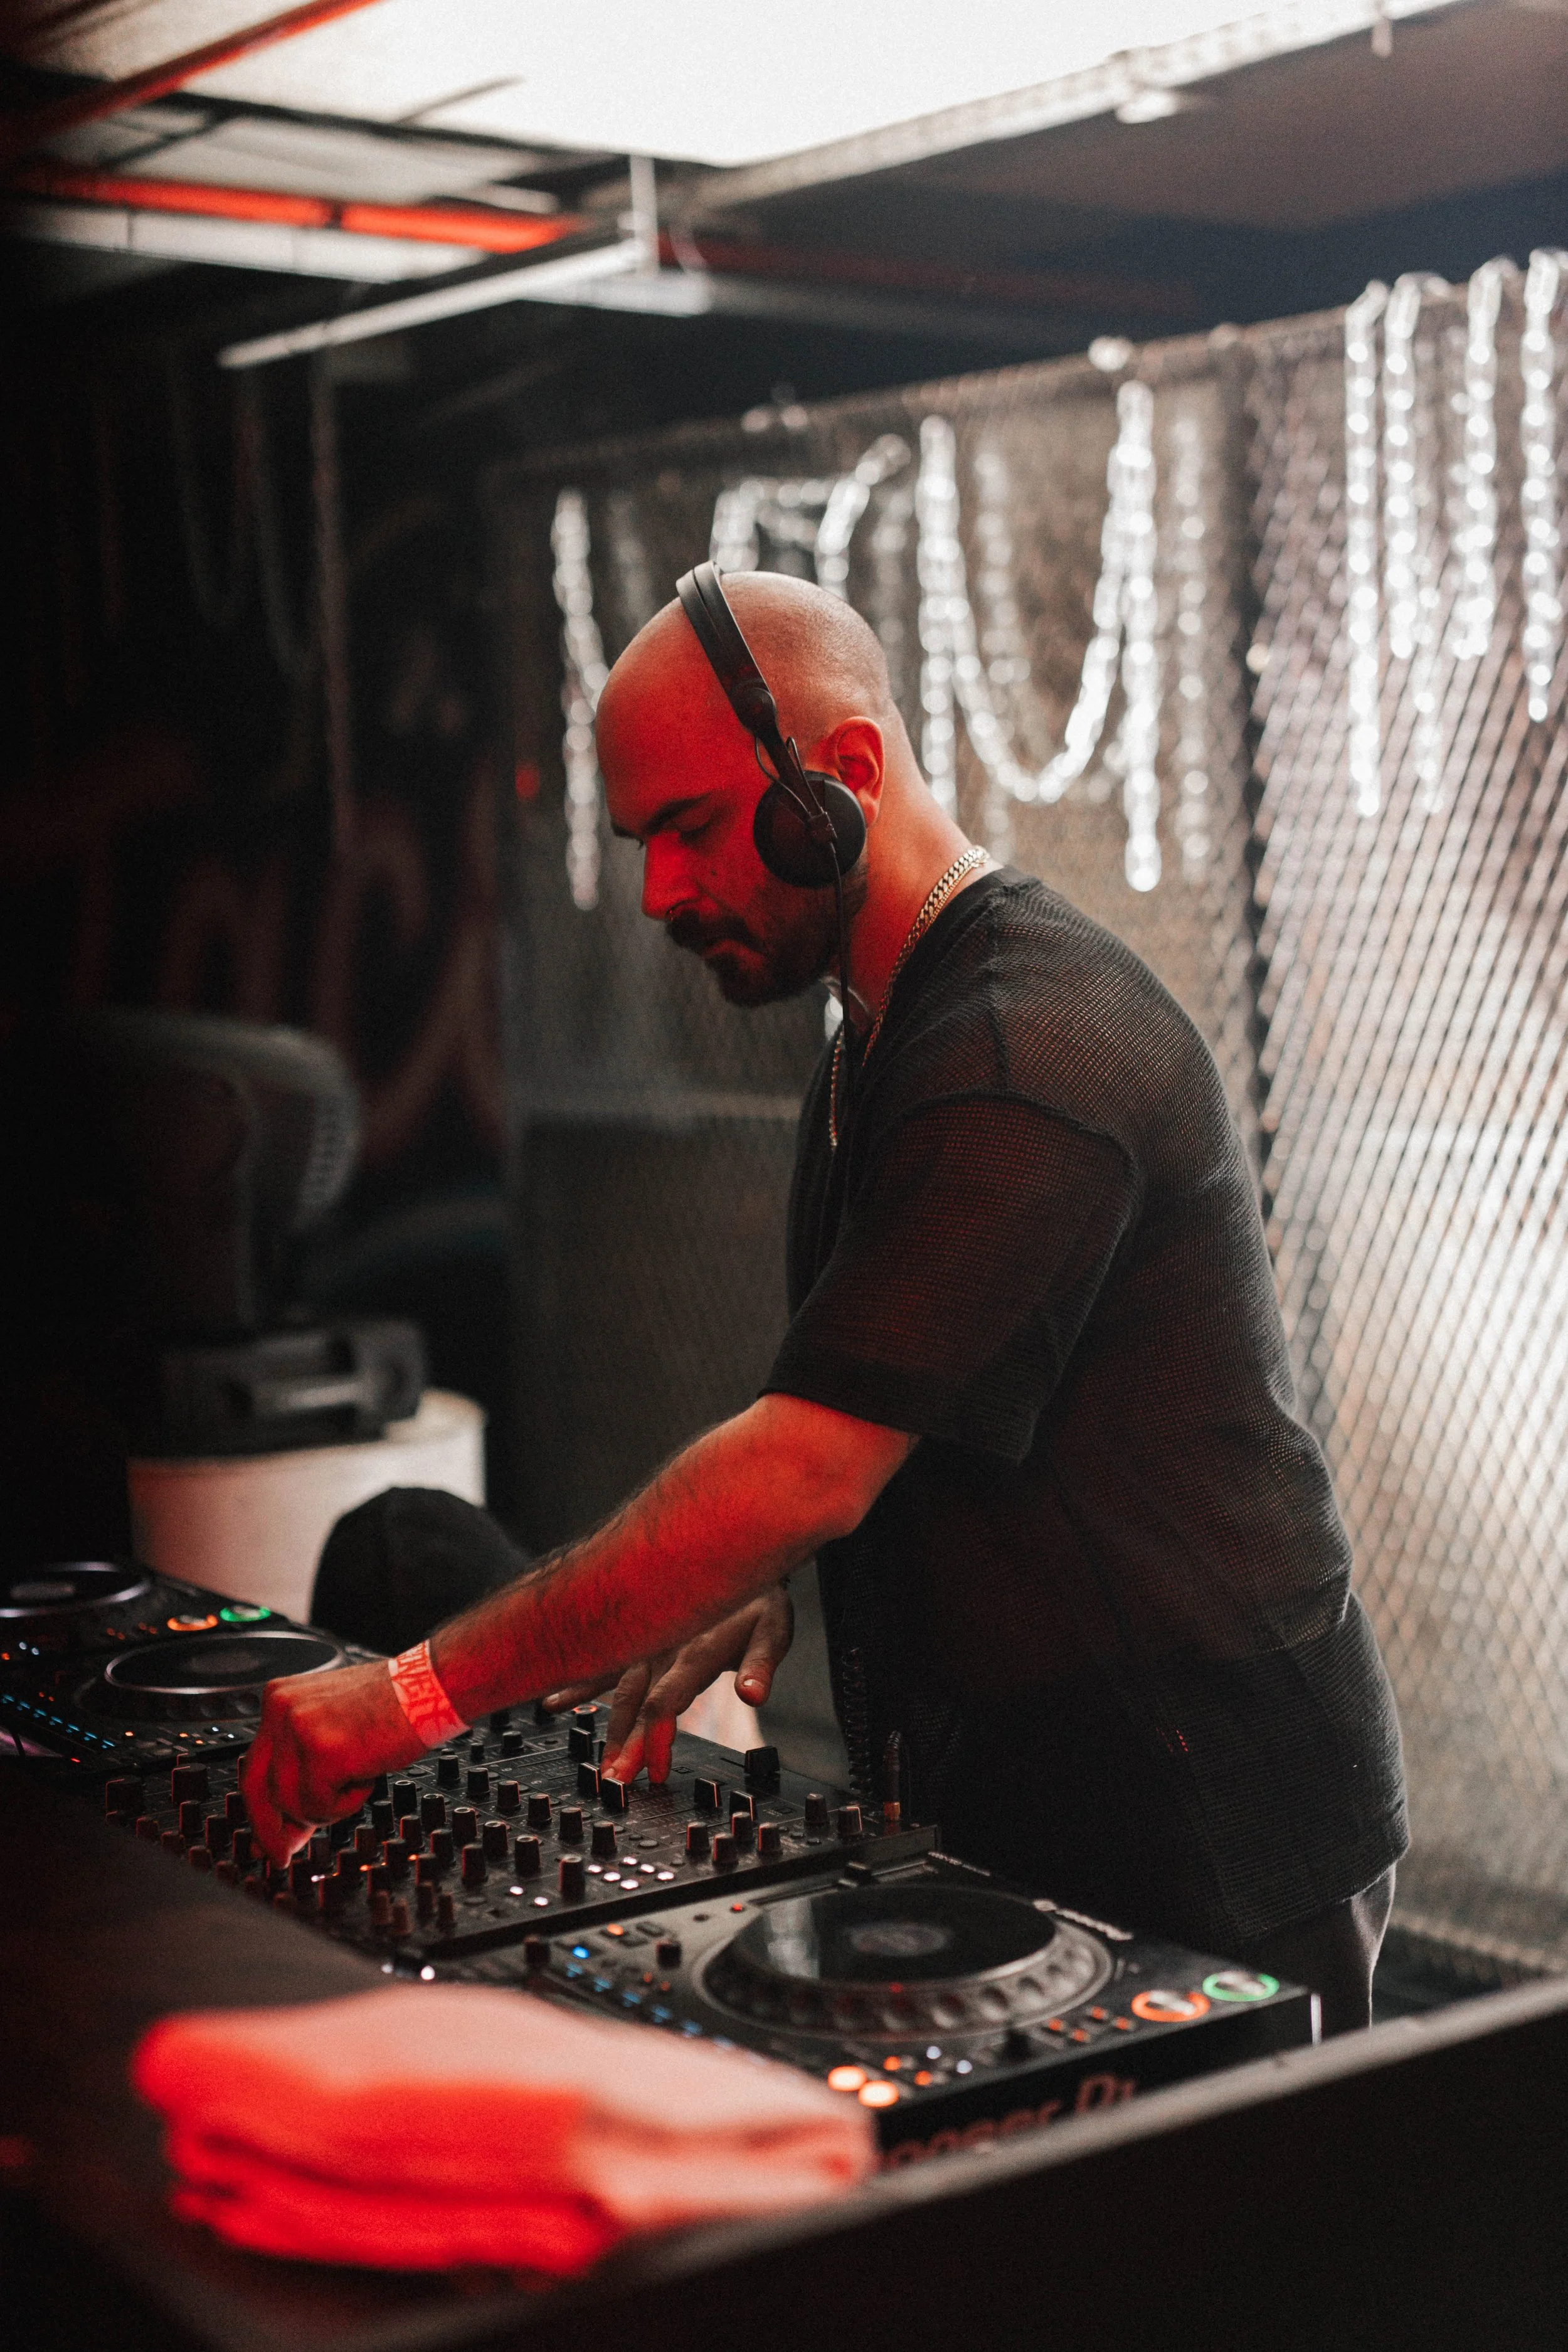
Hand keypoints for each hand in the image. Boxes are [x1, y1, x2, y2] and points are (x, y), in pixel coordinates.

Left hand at [241, 1660, 427, 1864]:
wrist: (429, 1687)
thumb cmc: (393, 1707)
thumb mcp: (332, 1728)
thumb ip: (301, 1767)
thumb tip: (281, 1827)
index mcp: (279, 1699)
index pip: (253, 1766)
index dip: (258, 1810)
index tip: (263, 1839)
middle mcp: (280, 1709)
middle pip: (256, 1788)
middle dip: (270, 1830)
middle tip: (284, 1854)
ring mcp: (298, 1728)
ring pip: (289, 1804)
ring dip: (325, 1808)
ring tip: (356, 1780)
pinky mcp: (321, 1751)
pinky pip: (319, 1806)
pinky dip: (346, 1803)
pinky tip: (366, 1775)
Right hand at [543, 1585, 794, 1788]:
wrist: (734, 1554)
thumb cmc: (757, 1600)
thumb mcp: (773, 1628)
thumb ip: (761, 1664)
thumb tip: (753, 1694)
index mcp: (694, 1647)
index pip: (667, 1700)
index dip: (657, 1736)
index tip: (656, 1769)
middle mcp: (664, 1645)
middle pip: (638, 1701)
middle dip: (626, 1743)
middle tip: (616, 1779)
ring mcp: (648, 1641)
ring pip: (622, 1690)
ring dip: (611, 1727)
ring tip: (600, 1762)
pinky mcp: (640, 1638)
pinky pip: (605, 1665)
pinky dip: (580, 1684)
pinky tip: (553, 1702)